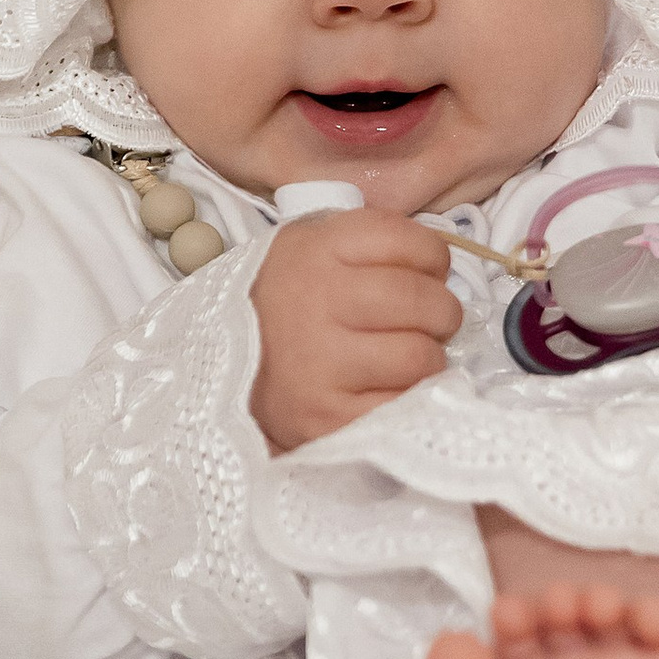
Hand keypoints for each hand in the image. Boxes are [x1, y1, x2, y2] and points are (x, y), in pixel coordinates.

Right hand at [248, 211, 462, 450]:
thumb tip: (438, 258)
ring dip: (426, 358)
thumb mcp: (308, 246)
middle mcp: (316, 301)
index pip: (408, 241)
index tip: (426, 271)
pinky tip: (385, 387)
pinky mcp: (329, 418)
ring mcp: (321, 364)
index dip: (432, 257)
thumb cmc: (282, 303)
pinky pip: (404, 405)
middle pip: (424, 301)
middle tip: (428, 319)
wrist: (218, 370)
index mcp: (315, 250)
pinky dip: (407, 398)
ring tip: (404, 355)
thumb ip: (367, 240)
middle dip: (440, 311)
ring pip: (422, 357)